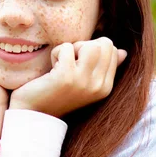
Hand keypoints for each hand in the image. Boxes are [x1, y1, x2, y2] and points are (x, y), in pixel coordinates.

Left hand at [9, 37, 127, 117]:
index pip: (112, 49)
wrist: (33, 113)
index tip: (77, 64)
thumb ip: (103, 67)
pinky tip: (50, 70)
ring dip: (71, 48)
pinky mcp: (66, 77)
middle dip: (83, 46)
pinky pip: (65, 47)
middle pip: (103, 43)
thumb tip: (123, 51)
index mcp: (105, 87)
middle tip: (69, 62)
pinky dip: (55, 53)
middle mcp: (99, 86)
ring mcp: (83, 82)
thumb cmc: (56, 93)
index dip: (91, 48)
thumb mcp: (83, 81)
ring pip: (89, 44)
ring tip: (61, 64)